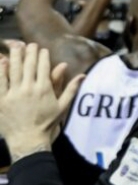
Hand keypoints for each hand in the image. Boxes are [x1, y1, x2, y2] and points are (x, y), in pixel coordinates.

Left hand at [0, 43, 84, 159]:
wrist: (28, 140)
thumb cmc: (47, 124)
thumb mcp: (62, 106)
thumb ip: (71, 89)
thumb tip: (82, 75)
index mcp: (44, 89)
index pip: (43, 67)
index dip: (43, 56)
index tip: (42, 49)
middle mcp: (29, 89)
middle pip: (28, 65)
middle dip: (30, 52)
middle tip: (30, 44)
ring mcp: (14, 94)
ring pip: (14, 70)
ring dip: (15, 56)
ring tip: (16, 46)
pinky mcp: (2, 100)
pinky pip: (1, 81)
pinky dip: (2, 70)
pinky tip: (3, 61)